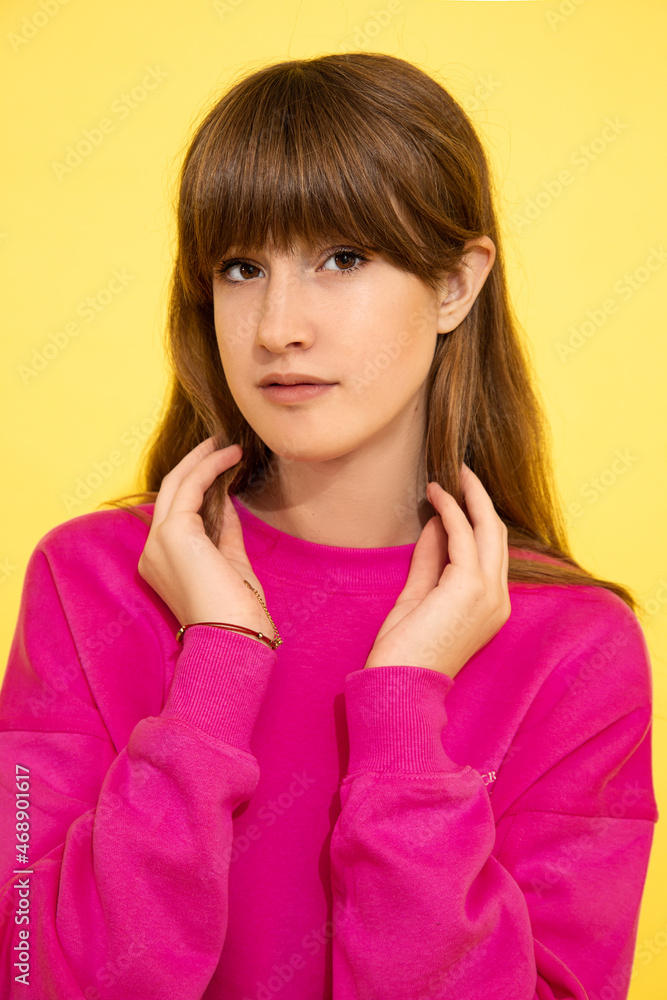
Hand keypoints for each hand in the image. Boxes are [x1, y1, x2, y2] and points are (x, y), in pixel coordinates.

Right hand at [137, 436, 272, 638]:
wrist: (234, 635)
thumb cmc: (236, 609)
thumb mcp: (230, 561)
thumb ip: (224, 530)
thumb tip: (226, 500)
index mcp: (162, 561)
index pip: (175, 512)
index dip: (197, 486)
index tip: (220, 468)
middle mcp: (153, 550)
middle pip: (169, 492)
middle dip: (194, 464)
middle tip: (218, 444)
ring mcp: (158, 541)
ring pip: (175, 484)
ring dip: (203, 459)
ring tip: (228, 445)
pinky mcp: (173, 533)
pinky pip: (190, 487)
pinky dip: (210, 467)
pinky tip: (230, 458)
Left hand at [364, 463, 509, 678]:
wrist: (399, 684)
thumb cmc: (405, 650)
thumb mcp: (419, 596)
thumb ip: (431, 561)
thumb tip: (436, 525)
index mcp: (491, 607)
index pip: (489, 552)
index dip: (475, 518)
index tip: (455, 494)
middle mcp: (498, 599)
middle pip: (496, 535)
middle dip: (479, 499)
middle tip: (460, 471)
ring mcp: (488, 593)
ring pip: (487, 529)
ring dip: (467, 497)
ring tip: (449, 474)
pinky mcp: (470, 586)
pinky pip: (463, 535)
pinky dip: (451, 510)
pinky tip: (436, 495)